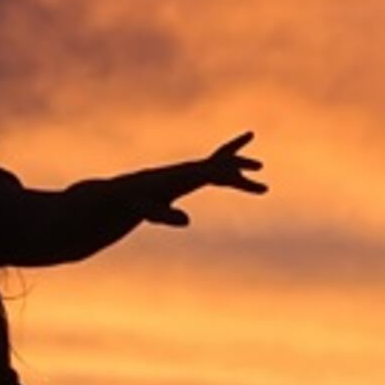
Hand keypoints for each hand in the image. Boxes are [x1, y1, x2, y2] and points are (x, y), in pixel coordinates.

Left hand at [117, 131, 264, 227]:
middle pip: (219, 163)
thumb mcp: (148, 210)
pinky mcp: (187, 179)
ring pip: (219, 165)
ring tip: (259, 166)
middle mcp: (189, 170)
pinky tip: (235, 179)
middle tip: (260, 167)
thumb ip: (164, 214)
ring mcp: (189, 173)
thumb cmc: (135, 202)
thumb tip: (188, 222)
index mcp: (183, 176)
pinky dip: (227, 174)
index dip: (231, 177)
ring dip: (238, 166)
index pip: (212, 173)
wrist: (123, 193)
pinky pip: (213, 174)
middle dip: (239, 165)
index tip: (252, 184)